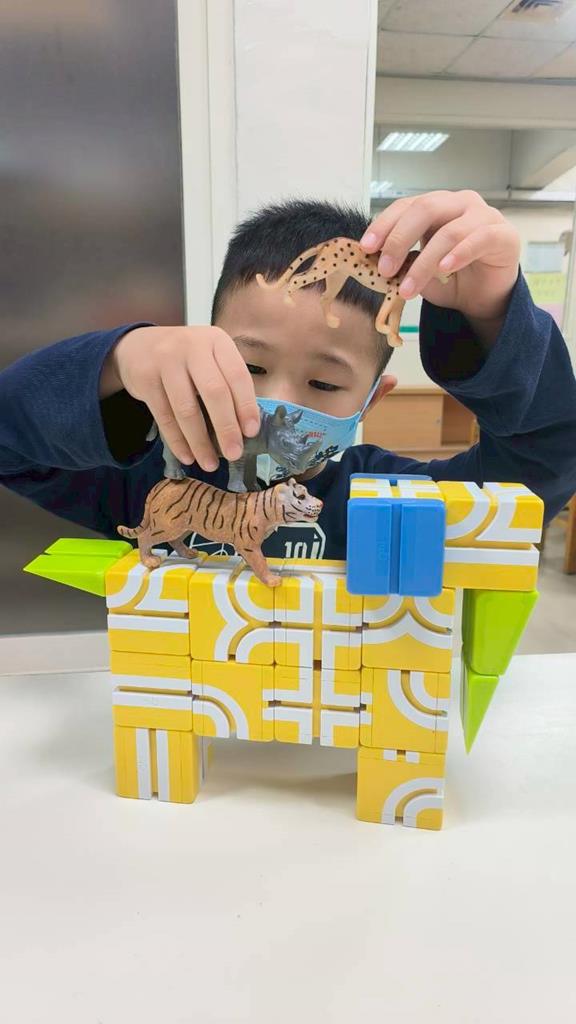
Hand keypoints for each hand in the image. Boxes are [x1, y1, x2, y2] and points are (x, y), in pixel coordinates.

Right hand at [101, 325, 259, 471]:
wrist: (138, 346)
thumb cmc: (186, 359)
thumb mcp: (210, 358)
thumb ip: (227, 382)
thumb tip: (244, 428)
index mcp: (216, 341)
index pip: (237, 375)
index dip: (246, 406)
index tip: (251, 433)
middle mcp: (192, 346)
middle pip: (214, 392)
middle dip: (226, 428)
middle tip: (234, 454)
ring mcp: (166, 361)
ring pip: (187, 409)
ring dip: (200, 442)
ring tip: (210, 464)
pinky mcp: (145, 379)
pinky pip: (164, 417)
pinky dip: (177, 441)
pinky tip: (187, 456)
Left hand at [360, 190, 520, 326]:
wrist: (484, 298)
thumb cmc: (450, 279)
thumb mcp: (418, 270)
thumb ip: (401, 262)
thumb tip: (373, 261)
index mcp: (436, 206)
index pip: (406, 206)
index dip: (384, 224)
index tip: (366, 248)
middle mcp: (460, 204)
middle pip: (426, 209)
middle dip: (400, 239)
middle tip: (385, 268)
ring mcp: (484, 216)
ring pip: (449, 231)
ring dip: (425, 262)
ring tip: (409, 288)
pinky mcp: (504, 235)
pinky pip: (480, 239)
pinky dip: (459, 254)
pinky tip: (445, 270)